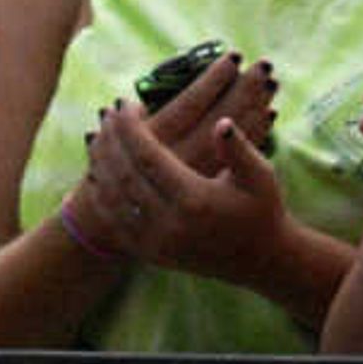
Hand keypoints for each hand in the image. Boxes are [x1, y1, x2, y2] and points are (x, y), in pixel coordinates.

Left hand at [86, 97, 300, 293]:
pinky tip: (101, 171)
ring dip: (101, 163)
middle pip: (123, 174)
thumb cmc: (262, 209)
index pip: (147, 156)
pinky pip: (116, 221)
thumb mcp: (260, 176)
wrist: (261, 260)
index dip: (130, 127)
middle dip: (110, 140)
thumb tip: (222, 123)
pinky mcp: (152, 254)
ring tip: (99, 135)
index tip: (126, 103)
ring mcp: (158, 243)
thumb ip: (239, 149)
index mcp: (194, 200)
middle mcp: (171, 224)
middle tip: (107, 113)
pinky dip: (103, 194)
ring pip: (114, 198)